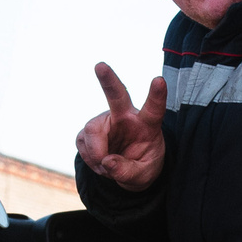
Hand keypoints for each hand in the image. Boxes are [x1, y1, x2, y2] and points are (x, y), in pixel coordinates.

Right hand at [75, 63, 166, 189]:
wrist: (127, 169)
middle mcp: (126, 117)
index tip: (159, 80)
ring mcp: (106, 121)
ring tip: (106, 167)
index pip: (154, 109)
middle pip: (117, 95)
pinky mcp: (89, 130)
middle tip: (100, 66)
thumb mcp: (143, 176)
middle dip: (108, 80)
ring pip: (92, 130)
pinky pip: (82, 143)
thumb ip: (128, 172)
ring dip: (96, 154)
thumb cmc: (143, 165)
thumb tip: (106, 162)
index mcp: (147, 124)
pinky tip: (99, 162)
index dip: (157, 95)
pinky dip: (90, 158)